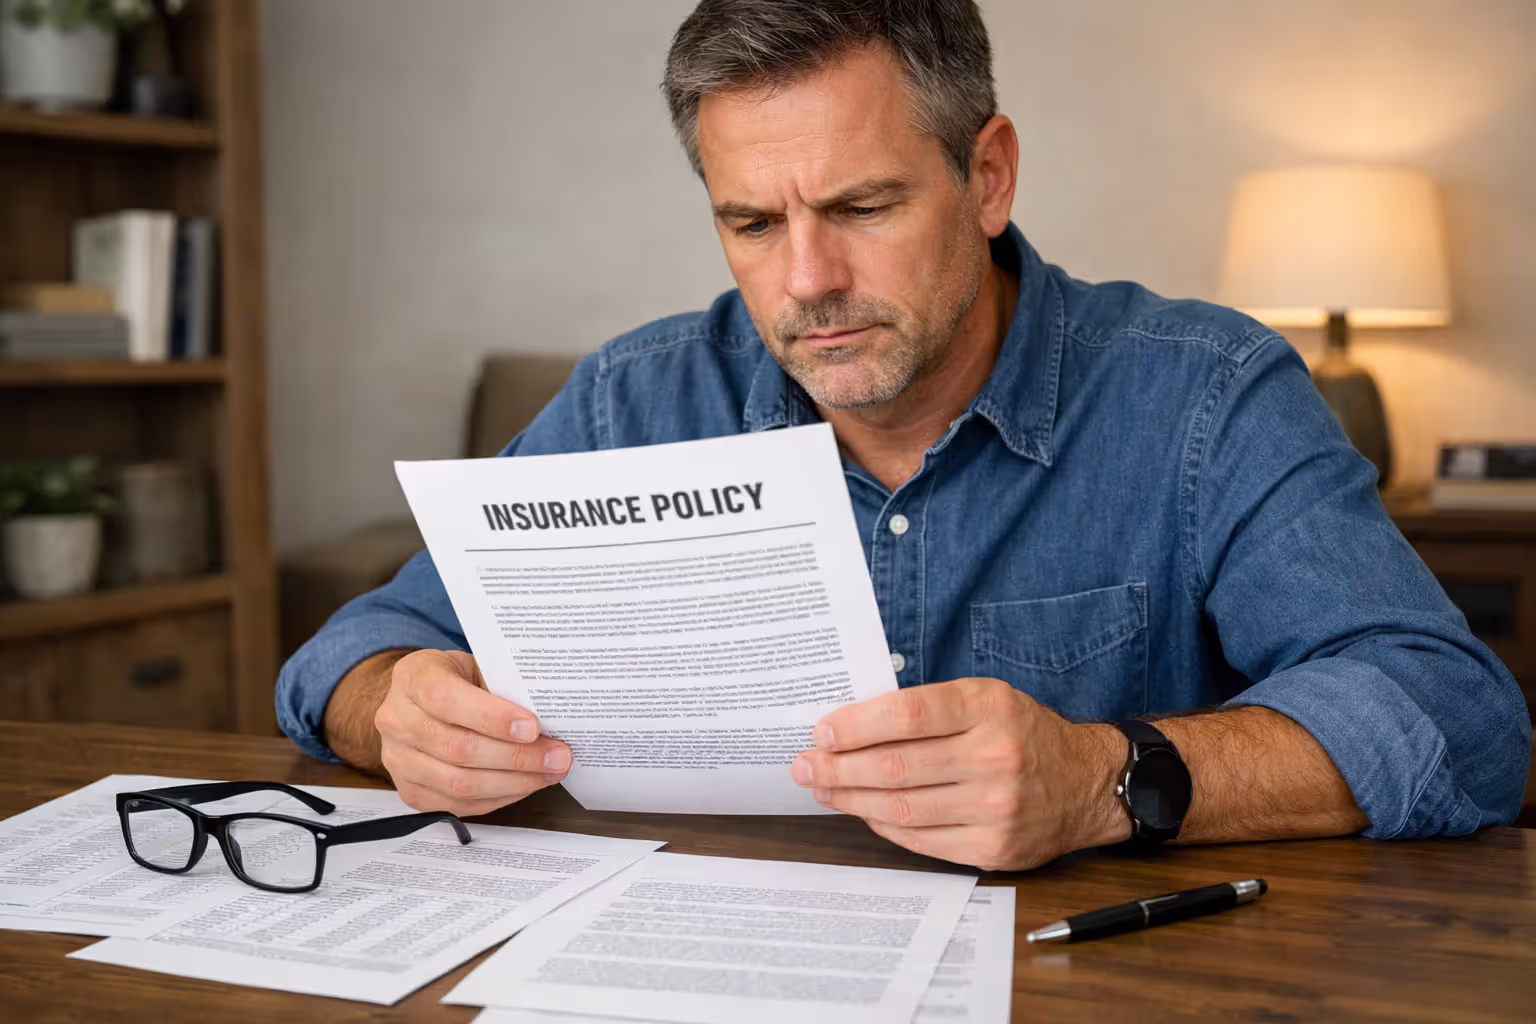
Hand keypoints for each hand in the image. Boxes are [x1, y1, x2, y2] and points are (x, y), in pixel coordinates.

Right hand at [373, 649, 571, 815]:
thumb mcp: (474, 665)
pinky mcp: (409, 790)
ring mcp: (398, 759)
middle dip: (515, 757)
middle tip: (557, 756)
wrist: (417, 701)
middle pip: (457, 748)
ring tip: (548, 773)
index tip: (533, 728)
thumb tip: (548, 716)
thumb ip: (501, 686)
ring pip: (458, 782)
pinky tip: (524, 785)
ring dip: (512, 782)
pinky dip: (498, 798)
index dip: (493, 717)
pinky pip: (457, 804)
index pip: (447, 699)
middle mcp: (397, 719)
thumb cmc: (454, 679)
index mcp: (413, 677)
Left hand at [790, 677, 1129, 870]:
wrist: (1087, 782)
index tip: (822, 731)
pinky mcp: (993, 846)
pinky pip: (920, 839)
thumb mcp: (986, 698)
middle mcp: (993, 756)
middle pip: (895, 765)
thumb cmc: (1023, 733)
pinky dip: (884, 825)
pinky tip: (865, 812)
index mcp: (988, 707)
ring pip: (901, 806)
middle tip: (806, 766)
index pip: (906, 714)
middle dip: (838, 767)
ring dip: (851, 799)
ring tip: (824, 790)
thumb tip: (852, 725)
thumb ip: (929, 708)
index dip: (856, 725)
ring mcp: (995, 806)